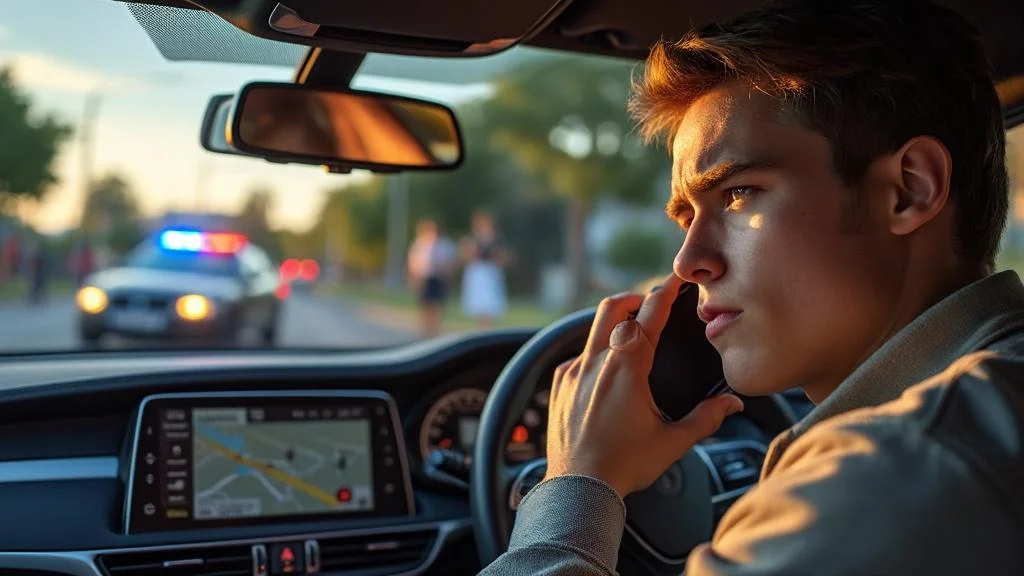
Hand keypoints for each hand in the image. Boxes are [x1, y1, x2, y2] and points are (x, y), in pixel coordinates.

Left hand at [545, 273, 743, 497]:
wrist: (578, 488)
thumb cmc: (624, 466)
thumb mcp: (672, 442)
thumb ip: (706, 418)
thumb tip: (732, 403)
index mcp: (627, 368)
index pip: (650, 315)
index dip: (665, 292)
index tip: (675, 279)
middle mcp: (597, 363)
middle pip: (612, 308)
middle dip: (634, 298)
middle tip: (649, 302)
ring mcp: (573, 372)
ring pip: (591, 330)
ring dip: (612, 325)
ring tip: (628, 336)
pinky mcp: (559, 385)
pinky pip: (576, 357)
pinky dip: (593, 354)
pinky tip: (603, 372)